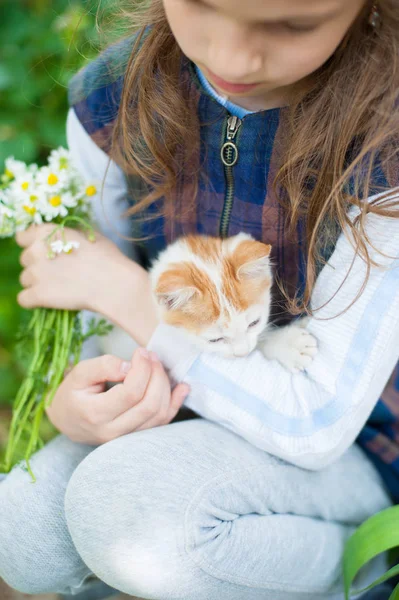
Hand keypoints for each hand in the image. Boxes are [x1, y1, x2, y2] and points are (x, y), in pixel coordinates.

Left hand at [16, 223, 142, 312]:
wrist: (114, 284)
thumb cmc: (107, 258)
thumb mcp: (90, 236)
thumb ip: (71, 235)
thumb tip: (68, 238)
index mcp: (47, 233)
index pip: (22, 237)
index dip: (32, 245)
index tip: (45, 252)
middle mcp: (36, 250)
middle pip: (24, 259)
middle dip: (37, 265)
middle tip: (57, 272)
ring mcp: (35, 274)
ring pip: (25, 279)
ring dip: (36, 283)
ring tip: (56, 288)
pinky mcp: (38, 295)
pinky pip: (23, 299)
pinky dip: (33, 300)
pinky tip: (47, 301)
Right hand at [46, 347, 189, 444]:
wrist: (68, 420)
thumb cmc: (73, 393)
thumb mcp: (79, 373)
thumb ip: (103, 366)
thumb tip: (129, 366)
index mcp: (95, 414)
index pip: (131, 392)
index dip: (142, 369)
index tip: (140, 352)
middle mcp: (113, 432)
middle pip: (150, 404)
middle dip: (157, 375)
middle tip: (151, 356)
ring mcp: (127, 438)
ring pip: (159, 415)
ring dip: (165, 386)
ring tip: (157, 366)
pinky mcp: (137, 437)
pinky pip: (163, 423)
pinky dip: (176, 403)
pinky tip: (183, 387)